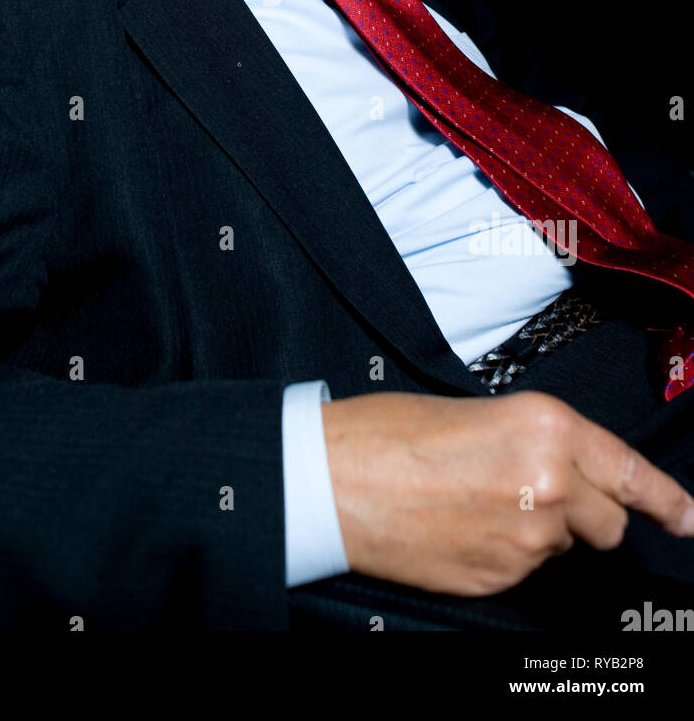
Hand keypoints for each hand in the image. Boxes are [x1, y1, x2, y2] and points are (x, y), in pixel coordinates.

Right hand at [321, 389, 693, 596]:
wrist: (333, 479)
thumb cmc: (388, 433)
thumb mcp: (478, 411)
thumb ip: (537, 442)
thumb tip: (564, 470)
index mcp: (547, 428)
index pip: (631, 473)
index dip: (666, 500)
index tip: (686, 517)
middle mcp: (550, 484)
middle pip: (607, 522)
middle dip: (583, 513)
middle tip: (531, 494)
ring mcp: (527, 540)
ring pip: (564, 549)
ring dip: (540, 532)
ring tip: (476, 503)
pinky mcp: (500, 579)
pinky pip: (526, 572)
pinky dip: (506, 555)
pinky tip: (463, 529)